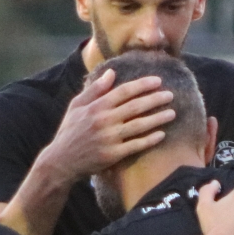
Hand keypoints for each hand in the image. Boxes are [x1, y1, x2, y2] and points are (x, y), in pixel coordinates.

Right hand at [34, 70, 177, 181]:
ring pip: (138, 125)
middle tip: (170, 95)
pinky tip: (161, 134)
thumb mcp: (76, 106)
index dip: (142, 85)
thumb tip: (112, 73)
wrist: (61, 161)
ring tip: (172, 113)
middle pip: (135, 106)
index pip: (123, 92)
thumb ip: (94, 90)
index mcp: (96, 107)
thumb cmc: (70, 132)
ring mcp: (109, 138)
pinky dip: (149, 140)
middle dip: (155, 99)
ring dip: (157, 118)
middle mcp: (104, 121)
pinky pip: (135, 146)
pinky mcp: (112, 155)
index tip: (158, 81)